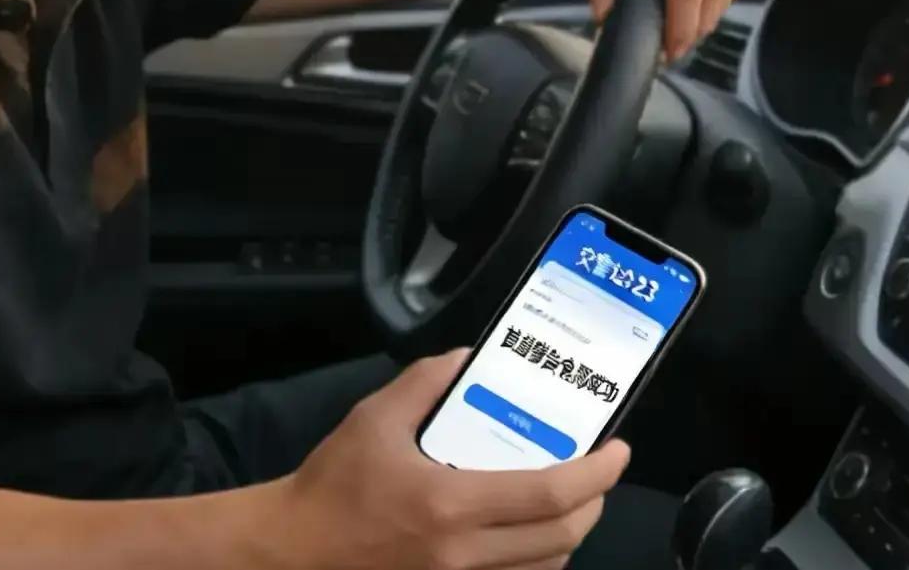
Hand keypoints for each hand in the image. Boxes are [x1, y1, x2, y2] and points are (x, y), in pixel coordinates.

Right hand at [251, 351, 628, 569]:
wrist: (291, 552)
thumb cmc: (330, 488)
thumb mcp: (373, 420)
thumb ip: (425, 382)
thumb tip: (466, 359)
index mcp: (451, 505)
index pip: (551, 494)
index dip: (598, 473)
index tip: (617, 450)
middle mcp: (463, 555)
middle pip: (562, 538)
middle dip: (593, 504)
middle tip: (596, 473)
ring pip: (545, 569)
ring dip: (567, 536)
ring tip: (566, 502)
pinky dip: (535, 563)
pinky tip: (528, 537)